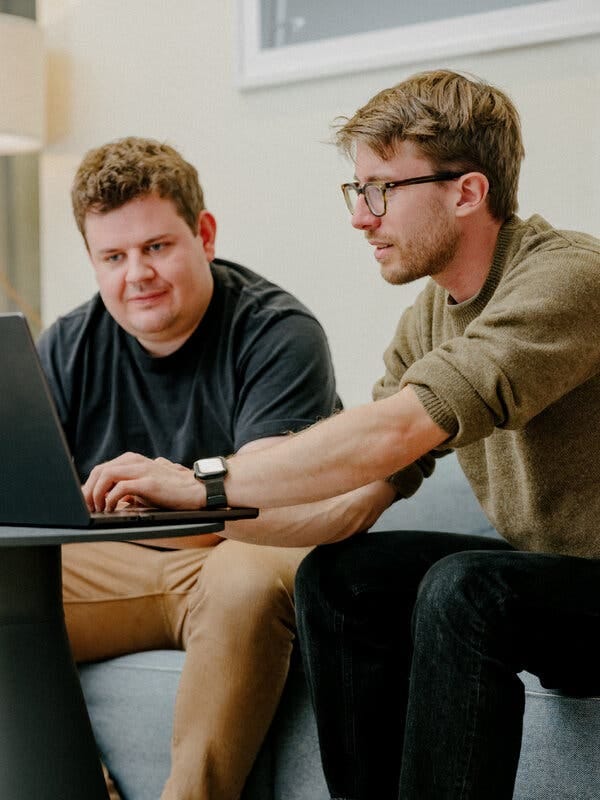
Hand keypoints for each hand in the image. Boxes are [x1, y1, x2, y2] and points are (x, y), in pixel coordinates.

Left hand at [82, 452, 203, 511]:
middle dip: (88, 490)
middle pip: (99, 470)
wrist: (196, 491)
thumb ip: (125, 489)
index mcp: (131, 460)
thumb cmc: (170, 492)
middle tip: (87, 508)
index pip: (101, 469)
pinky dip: (111, 499)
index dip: (88, 485)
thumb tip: (103, 500)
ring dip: (96, 494)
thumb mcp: (143, 488)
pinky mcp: (148, 483)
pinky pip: (120, 487)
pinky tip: (112, 509)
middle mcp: (134, 461)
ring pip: (106, 475)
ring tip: (98, 509)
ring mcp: (142, 470)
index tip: (84, 502)